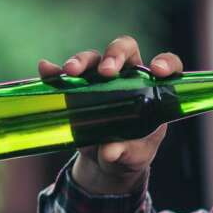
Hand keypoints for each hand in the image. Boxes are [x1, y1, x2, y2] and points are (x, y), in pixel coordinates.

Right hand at [38, 36, 181, 194]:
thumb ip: (125, 152)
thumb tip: (110, 151)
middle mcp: (127, 76)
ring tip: (70, 72)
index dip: (165, 62)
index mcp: (152, 88)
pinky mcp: (77, 88)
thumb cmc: (130, 152)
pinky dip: (54, 72)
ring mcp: (100, 80)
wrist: (106, 161)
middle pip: (124, 50)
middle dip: (114, 55)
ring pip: (93, 59)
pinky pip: (64, 75)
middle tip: (105, 71)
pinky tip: (45, 70)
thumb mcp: (133, 156)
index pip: (166, 64)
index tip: (157, 70)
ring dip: (81, 62)